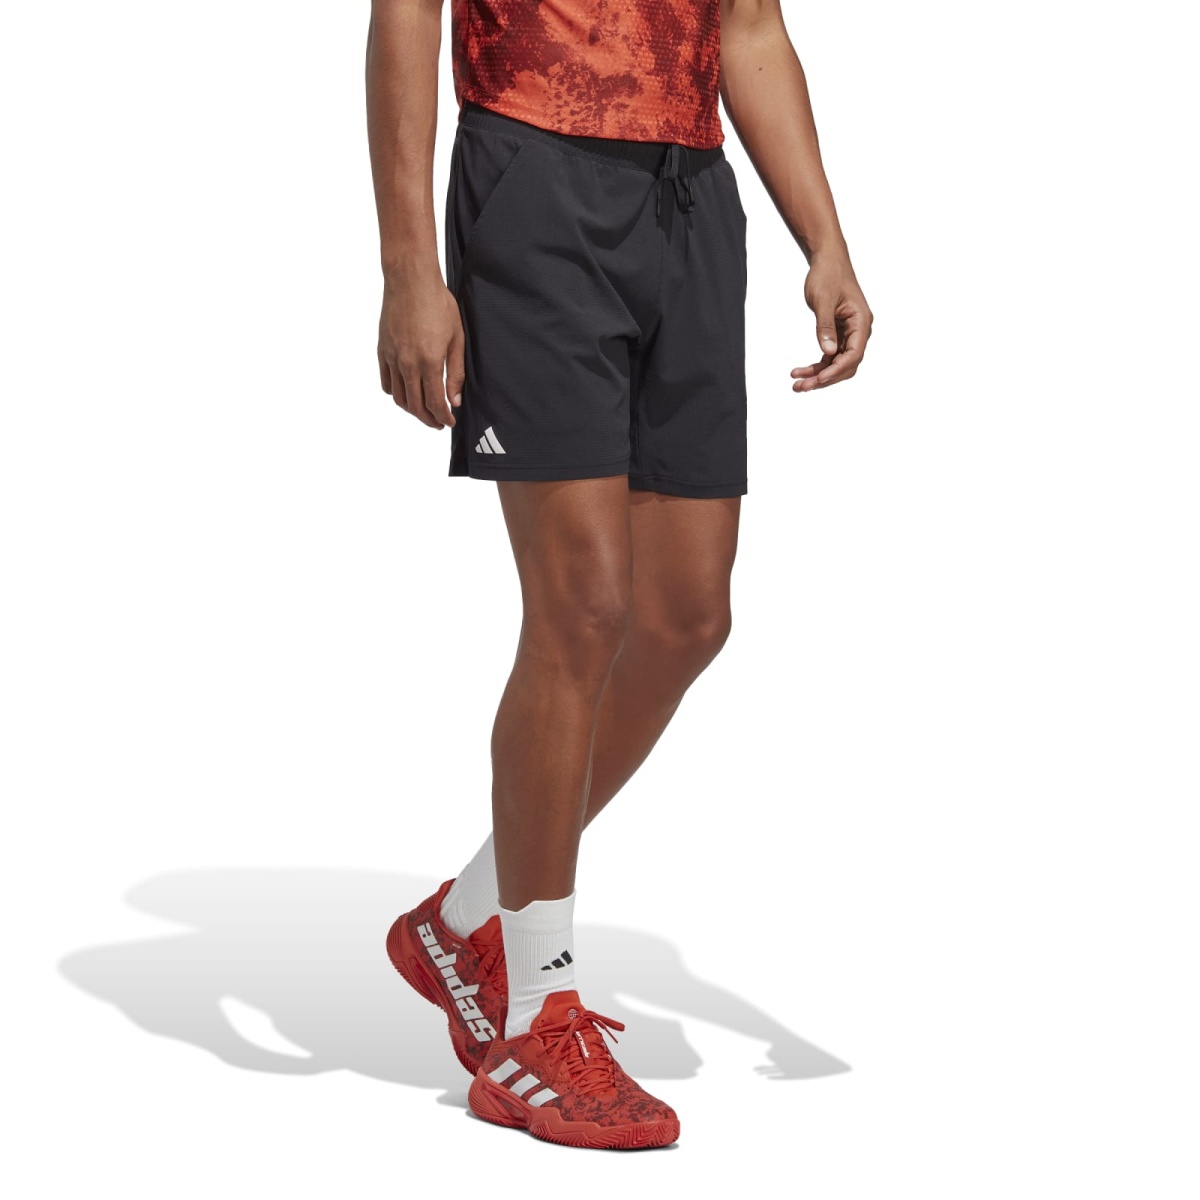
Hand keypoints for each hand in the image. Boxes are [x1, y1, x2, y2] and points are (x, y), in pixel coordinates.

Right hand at [377, 271, 464, 428]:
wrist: (410, 279)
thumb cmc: (438, 303)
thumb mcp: (457, 337)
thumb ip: (456, 372)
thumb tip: (454, 400)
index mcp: (429, 361)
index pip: (435, 402)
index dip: (443, 417)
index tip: (449, 422)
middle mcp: (407, 363)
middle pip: (415, 405)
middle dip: (428, 419)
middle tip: (438, 423)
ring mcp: (391, 357)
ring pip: (399, 397)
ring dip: (411, 410)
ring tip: (423, 411)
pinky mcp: (382, 350)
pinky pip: (386, 382)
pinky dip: (395, 394)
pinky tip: (406, 393)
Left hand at [792, 255, 872, 391]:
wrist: (827, 260)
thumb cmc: (827, 275)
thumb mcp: (823, 300)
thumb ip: (825, 327)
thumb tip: (828, 352)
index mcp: (861, 321)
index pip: (854, 354)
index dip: (836, 369)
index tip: (818, 379)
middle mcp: (859, 330)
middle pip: (846, 364)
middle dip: (825, 378)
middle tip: (801, 387)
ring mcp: (850, 334)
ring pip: (837, 363)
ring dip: (818, 375)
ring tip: (797, 384)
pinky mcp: (839, 334)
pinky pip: (830, 356)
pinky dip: (817, 366)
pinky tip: (800, 372)